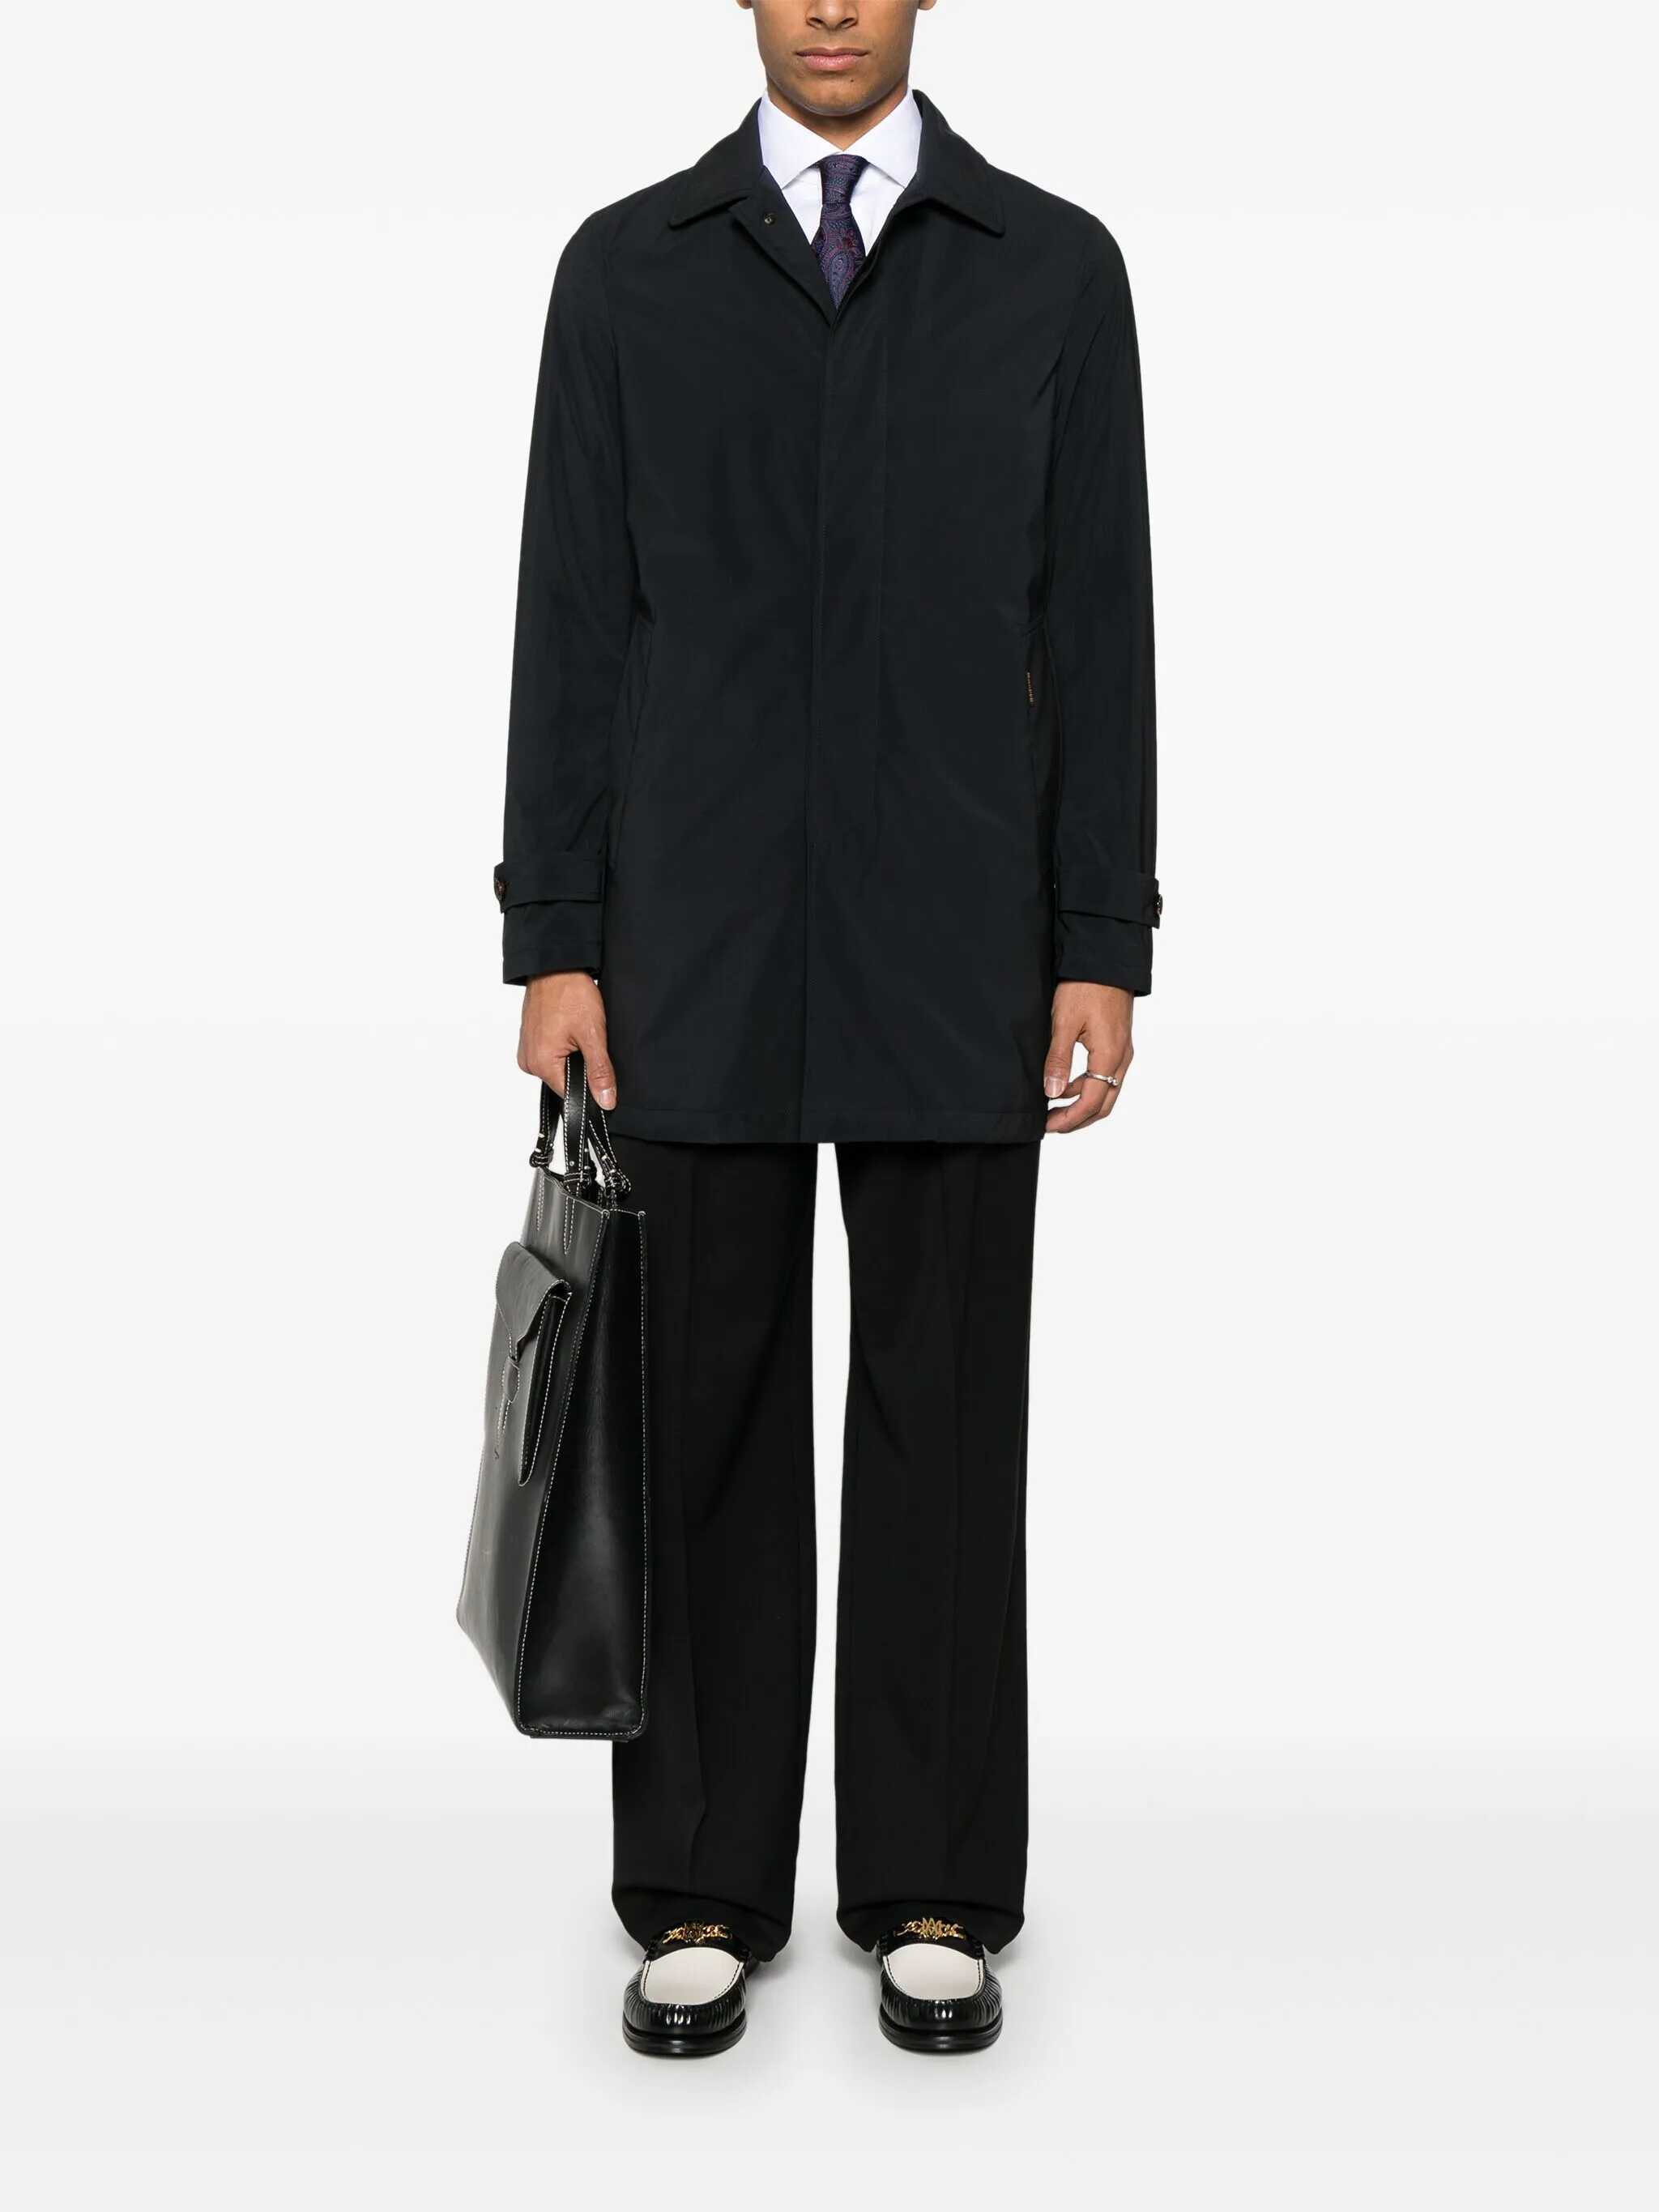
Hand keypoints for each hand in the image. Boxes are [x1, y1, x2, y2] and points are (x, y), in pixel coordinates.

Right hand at [518, 971, 616, 1107]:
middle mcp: (528, 1061)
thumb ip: (599, 1071)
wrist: (554, 965)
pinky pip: (550, 1053)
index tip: (599, 1066)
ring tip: (576, 1031)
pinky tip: (569, 1029)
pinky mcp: (529, 1039)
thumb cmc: (569, 993)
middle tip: (587, 1040)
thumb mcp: (592, 1034)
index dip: (589, 1085)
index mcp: (540, 1064)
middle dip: (581, 1066)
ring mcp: (527, 1050)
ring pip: (558, 1066)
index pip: (570, 1094)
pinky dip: (563, 1045)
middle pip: (564, 1080)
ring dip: (572, 1055)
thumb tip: (605, 1100)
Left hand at [1042, 982, 1133, 1133]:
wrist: (1106, 959)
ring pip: (1106, 1091)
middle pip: (1103, 1104)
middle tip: (1051, 1125)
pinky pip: (1107, 1077)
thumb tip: (1053, 1093)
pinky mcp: (1119, 1043)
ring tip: (1054, 1106)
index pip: (1091, 1102)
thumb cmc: (1085, 986)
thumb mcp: (1064, 1023)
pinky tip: (1067, 1084)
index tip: (1047, 1126)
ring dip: (1082, 1104)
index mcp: (1109, 1057)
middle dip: (1078, 1119)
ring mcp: (1123, 1051)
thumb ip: (1058, 1060)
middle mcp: (1121, 1058)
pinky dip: (1088, 1088)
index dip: (1069, 1119)